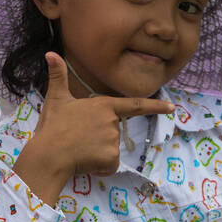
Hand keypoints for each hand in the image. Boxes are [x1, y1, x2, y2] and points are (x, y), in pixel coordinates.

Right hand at [26, 50, 173, 170]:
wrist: (48, 154)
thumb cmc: (52, 126)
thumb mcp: (56, 99)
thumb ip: (58, 76)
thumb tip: (50, 53)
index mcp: (103, 105)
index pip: (136, 105)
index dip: (155, 106)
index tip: (172, 108)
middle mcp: (112, 121)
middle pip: (112, 133)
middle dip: (97, 140)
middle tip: (77, 139)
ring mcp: (113, 139)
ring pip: (110, 150)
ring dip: (96, 154)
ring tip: (78, 150)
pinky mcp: (111, 157)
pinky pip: (109, 165)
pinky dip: (99, 167)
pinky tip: (84, 162)